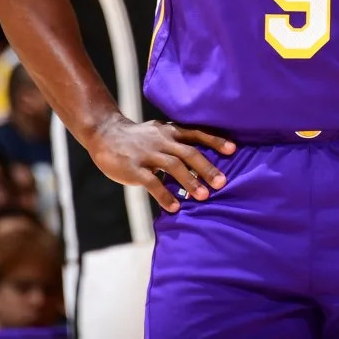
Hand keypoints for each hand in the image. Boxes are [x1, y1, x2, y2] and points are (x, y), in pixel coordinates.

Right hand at [88, 115, 235, 212]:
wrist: (105, 134)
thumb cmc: (138, 138)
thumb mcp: (159, 132)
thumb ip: (178, 143)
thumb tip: (202, 162)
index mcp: (170, 131)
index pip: (197, 133)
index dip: (215, 140)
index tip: (233, 150)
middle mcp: (162, 140)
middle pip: (189, 152)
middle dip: (207, 167)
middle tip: (223, 182)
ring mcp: (147, 153)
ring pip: (173, 165)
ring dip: (190, 181)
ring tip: (204, 196)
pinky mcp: (134, 168)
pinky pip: (152, 182)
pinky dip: (164, 195)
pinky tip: (175, 207)